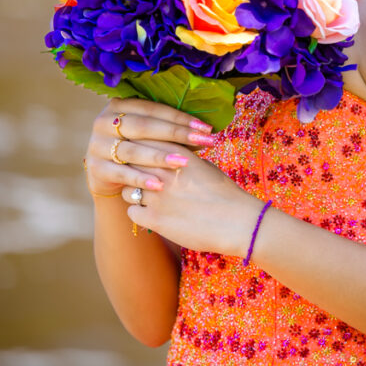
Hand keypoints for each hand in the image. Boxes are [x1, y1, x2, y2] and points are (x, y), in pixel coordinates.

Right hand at [83, 98, 216, 198]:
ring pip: (133, 150)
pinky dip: (141, 179)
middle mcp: (103, 121)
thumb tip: (207, 129)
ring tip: (184, 163)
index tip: (206, 128)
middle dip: (177, 134)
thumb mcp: (149, 136)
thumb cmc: (138, 151)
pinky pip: (121, 173)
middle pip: (144, 126)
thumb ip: (169, 128)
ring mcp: (97, 144)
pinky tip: (159, 185)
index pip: (154, 109)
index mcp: (119, 105)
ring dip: (160, 157)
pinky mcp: (95, 168)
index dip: (180, 118)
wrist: (110, 177)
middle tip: (203, 142)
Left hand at [121, 149, 264, 258]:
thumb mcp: (204, 165)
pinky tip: (151, 214)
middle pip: (129, 164)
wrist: (238, 222)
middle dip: (132, 171)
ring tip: (147, 199)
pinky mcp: (155, 219)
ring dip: (134, 192)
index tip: (141, 157)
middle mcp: (163, 171)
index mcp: (176, 154)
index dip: (138, 150)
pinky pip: (131, 211)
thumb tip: (167, 156)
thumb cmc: (225, 193)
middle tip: (139, 179)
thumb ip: (181, 158)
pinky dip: (138, 213)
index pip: (142, 142)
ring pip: (126, 189)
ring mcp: (157, 195)